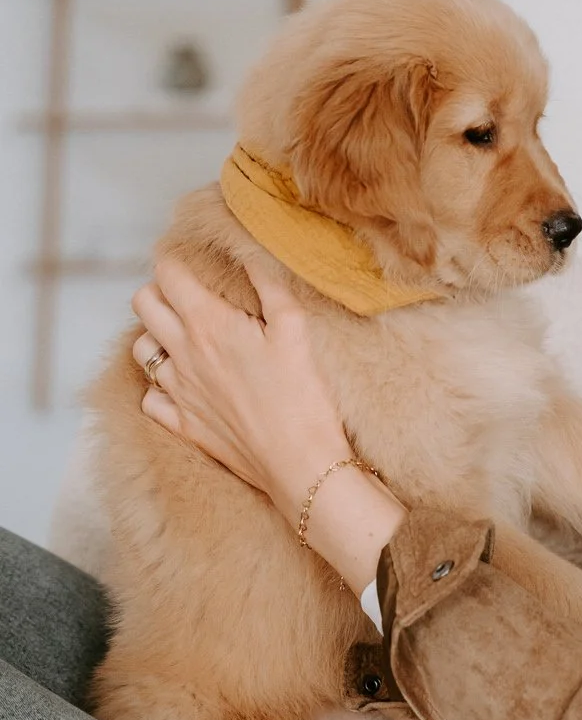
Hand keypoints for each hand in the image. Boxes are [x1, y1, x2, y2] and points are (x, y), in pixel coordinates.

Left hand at [132, 256, 351, 521]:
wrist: (299, 462)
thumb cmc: (302, 395)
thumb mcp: (296, 328)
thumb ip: (270, 287)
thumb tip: (250, 257)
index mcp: (208, 324)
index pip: (167, 275)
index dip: (173, 260)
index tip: (187, 260)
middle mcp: (183, 353)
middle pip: (143, 305)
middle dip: (158, 291)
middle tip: (185, 295)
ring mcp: (178, 391)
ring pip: (141, 350)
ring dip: (155, 336)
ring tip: (182, 337)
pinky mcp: (182, 423)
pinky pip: (151, 398)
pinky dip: (160, 387)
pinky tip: (183, 384)